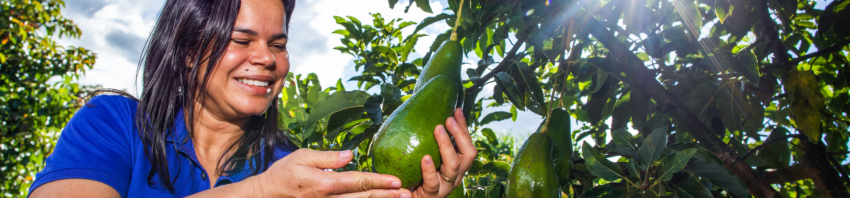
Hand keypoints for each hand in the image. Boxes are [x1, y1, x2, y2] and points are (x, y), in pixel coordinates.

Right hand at [259, 149, 411, 197]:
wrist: (266, 196)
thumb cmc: (283, 174)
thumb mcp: (303, 157)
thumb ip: (328, 158)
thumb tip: (351, 155)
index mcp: (326, 184)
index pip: (359, 183)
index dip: (379, 182)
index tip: (397, 181)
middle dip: (386, 196)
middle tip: (406, 193)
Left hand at [412, 108, 477, 196]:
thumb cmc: (414, 177)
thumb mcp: (423, 157)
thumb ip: (426, 142)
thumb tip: (421, 115)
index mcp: (456, 165)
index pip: (466, 144)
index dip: (463, 127)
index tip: (456, 110)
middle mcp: (455, 175)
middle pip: (468, 154)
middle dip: (460, 134)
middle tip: (448, 119)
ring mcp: (444, 187)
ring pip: (454, 166)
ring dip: (447, 146)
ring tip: (438, 129)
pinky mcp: (431, 195)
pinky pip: (433, 183)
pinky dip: (429, 170)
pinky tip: (425, 158)